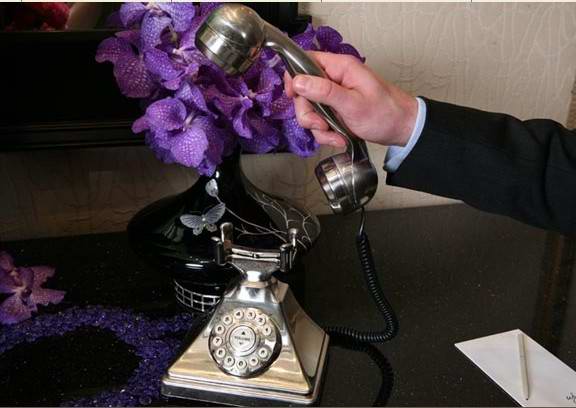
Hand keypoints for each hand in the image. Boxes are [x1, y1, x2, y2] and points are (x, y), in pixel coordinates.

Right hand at [284, 51, 418, 147]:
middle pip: (304, 91)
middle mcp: (335, 79)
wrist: (403, 130)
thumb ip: (324, 92)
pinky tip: (339, 138)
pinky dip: (326, 133)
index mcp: (340, 68)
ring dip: (318, 127)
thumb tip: (298, 81)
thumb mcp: (353, 104)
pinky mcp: (336, 110)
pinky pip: (320, 121)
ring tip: (335, 136)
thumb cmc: (385, 114)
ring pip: (310, 110)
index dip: (295, 77)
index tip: (293, 96)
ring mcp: (335, 96)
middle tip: (321, 124)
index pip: (306, 61)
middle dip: (308, 113)